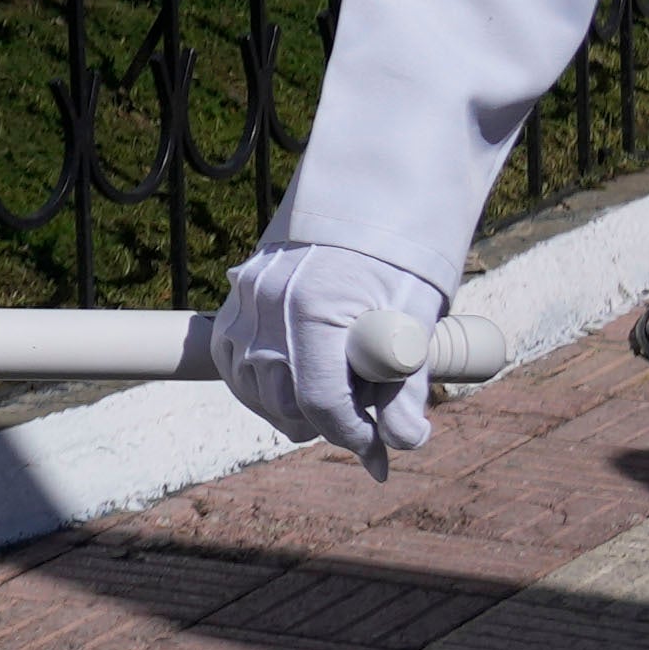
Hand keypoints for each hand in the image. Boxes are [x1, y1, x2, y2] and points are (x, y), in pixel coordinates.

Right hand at [216, 239, 447, 461]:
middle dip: (327, 423)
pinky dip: (261, 383)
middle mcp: (267, 303)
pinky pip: (234, 360)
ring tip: (335, 401)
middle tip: (364, 420)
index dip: (353, 436)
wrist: (372, 195)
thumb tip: (403, 442)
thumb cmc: (400, 258)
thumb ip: (406, 385)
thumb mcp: (414, 321)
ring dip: (292, 408)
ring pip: (254, 388)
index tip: (379, 454)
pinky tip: (293, 387)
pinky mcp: (237, 295)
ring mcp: (245, 298)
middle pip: (283, 402)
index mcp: (313, 307)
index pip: (320, 401)